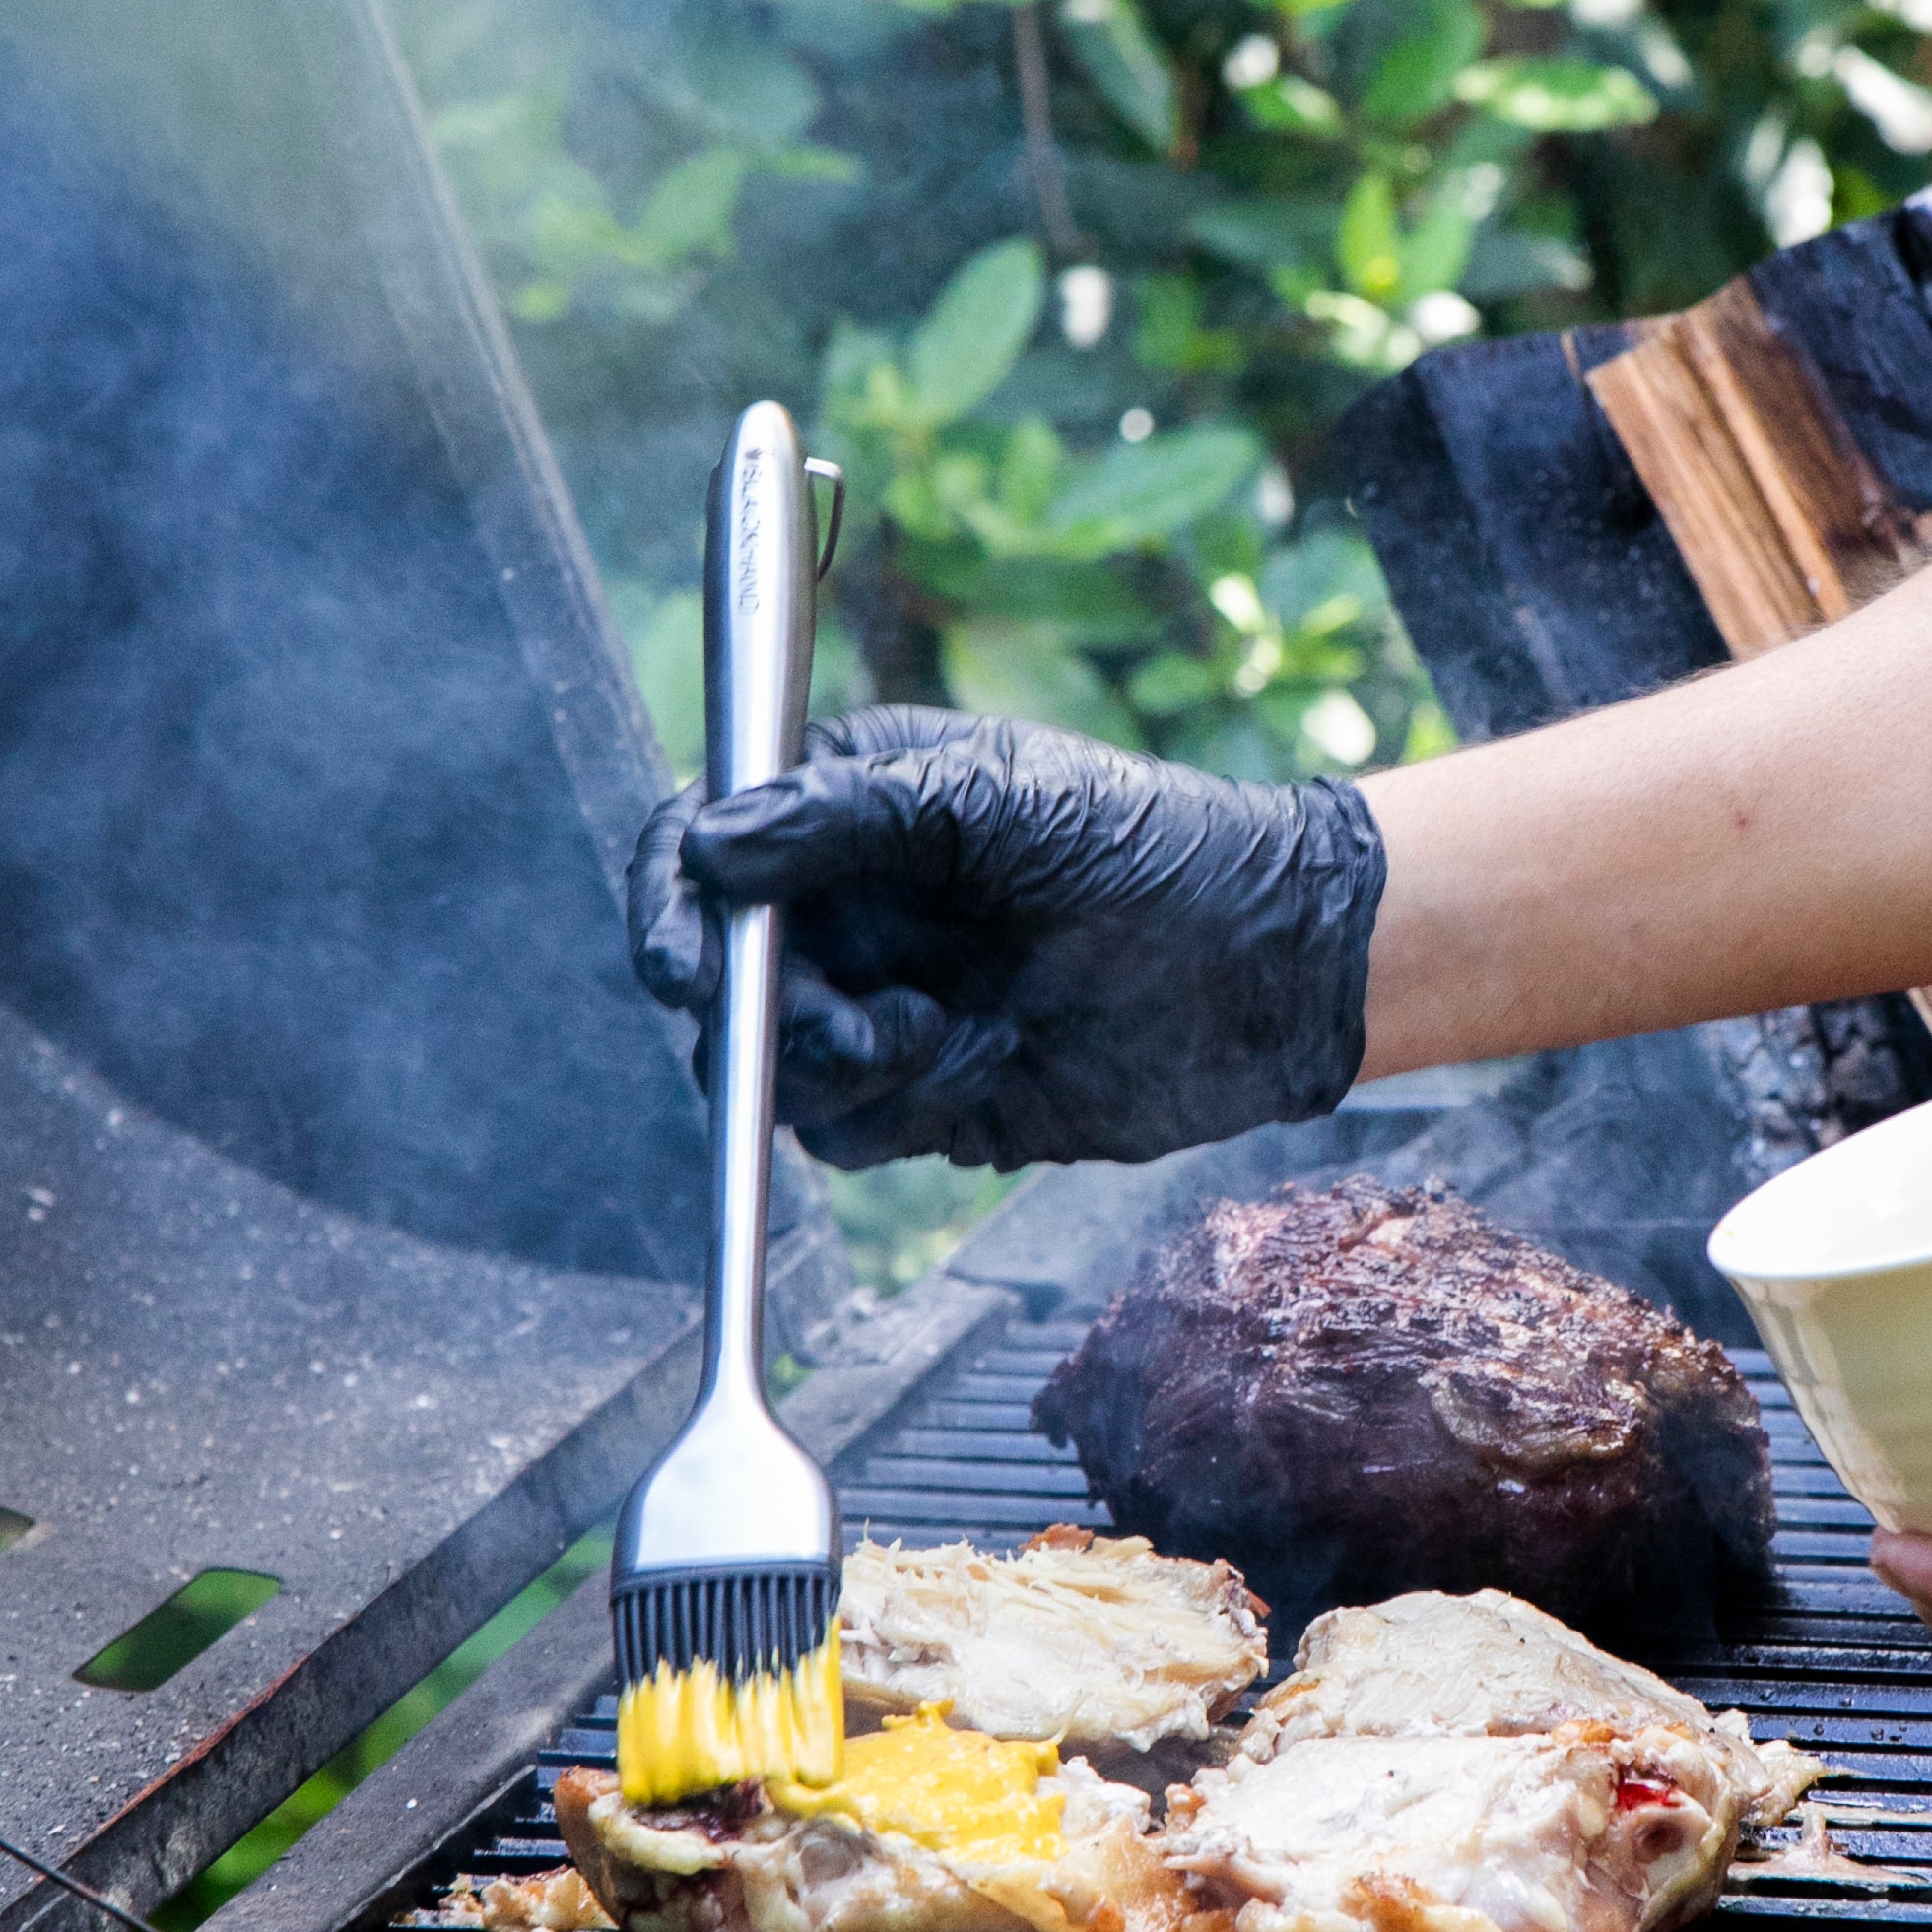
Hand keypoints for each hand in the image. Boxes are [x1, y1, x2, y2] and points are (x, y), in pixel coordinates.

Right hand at [627, 704, 1386, 1173]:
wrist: (1264, 971)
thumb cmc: (1148, 848)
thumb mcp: (992, 802)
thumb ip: (843, 818)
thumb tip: (708, 845)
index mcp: (846, 805)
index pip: (702, 841)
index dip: (667, 896)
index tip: (681, 957)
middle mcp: (846, 907)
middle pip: (715, 969)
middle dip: (751, 1004)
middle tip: (821, 1017)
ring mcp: (875, 1003)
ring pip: (765, 1063)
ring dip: (826, 1059)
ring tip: (927, 1030)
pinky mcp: (918, 1095)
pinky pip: (839, 1129)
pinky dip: (886, 1107)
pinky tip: (973, 1059)